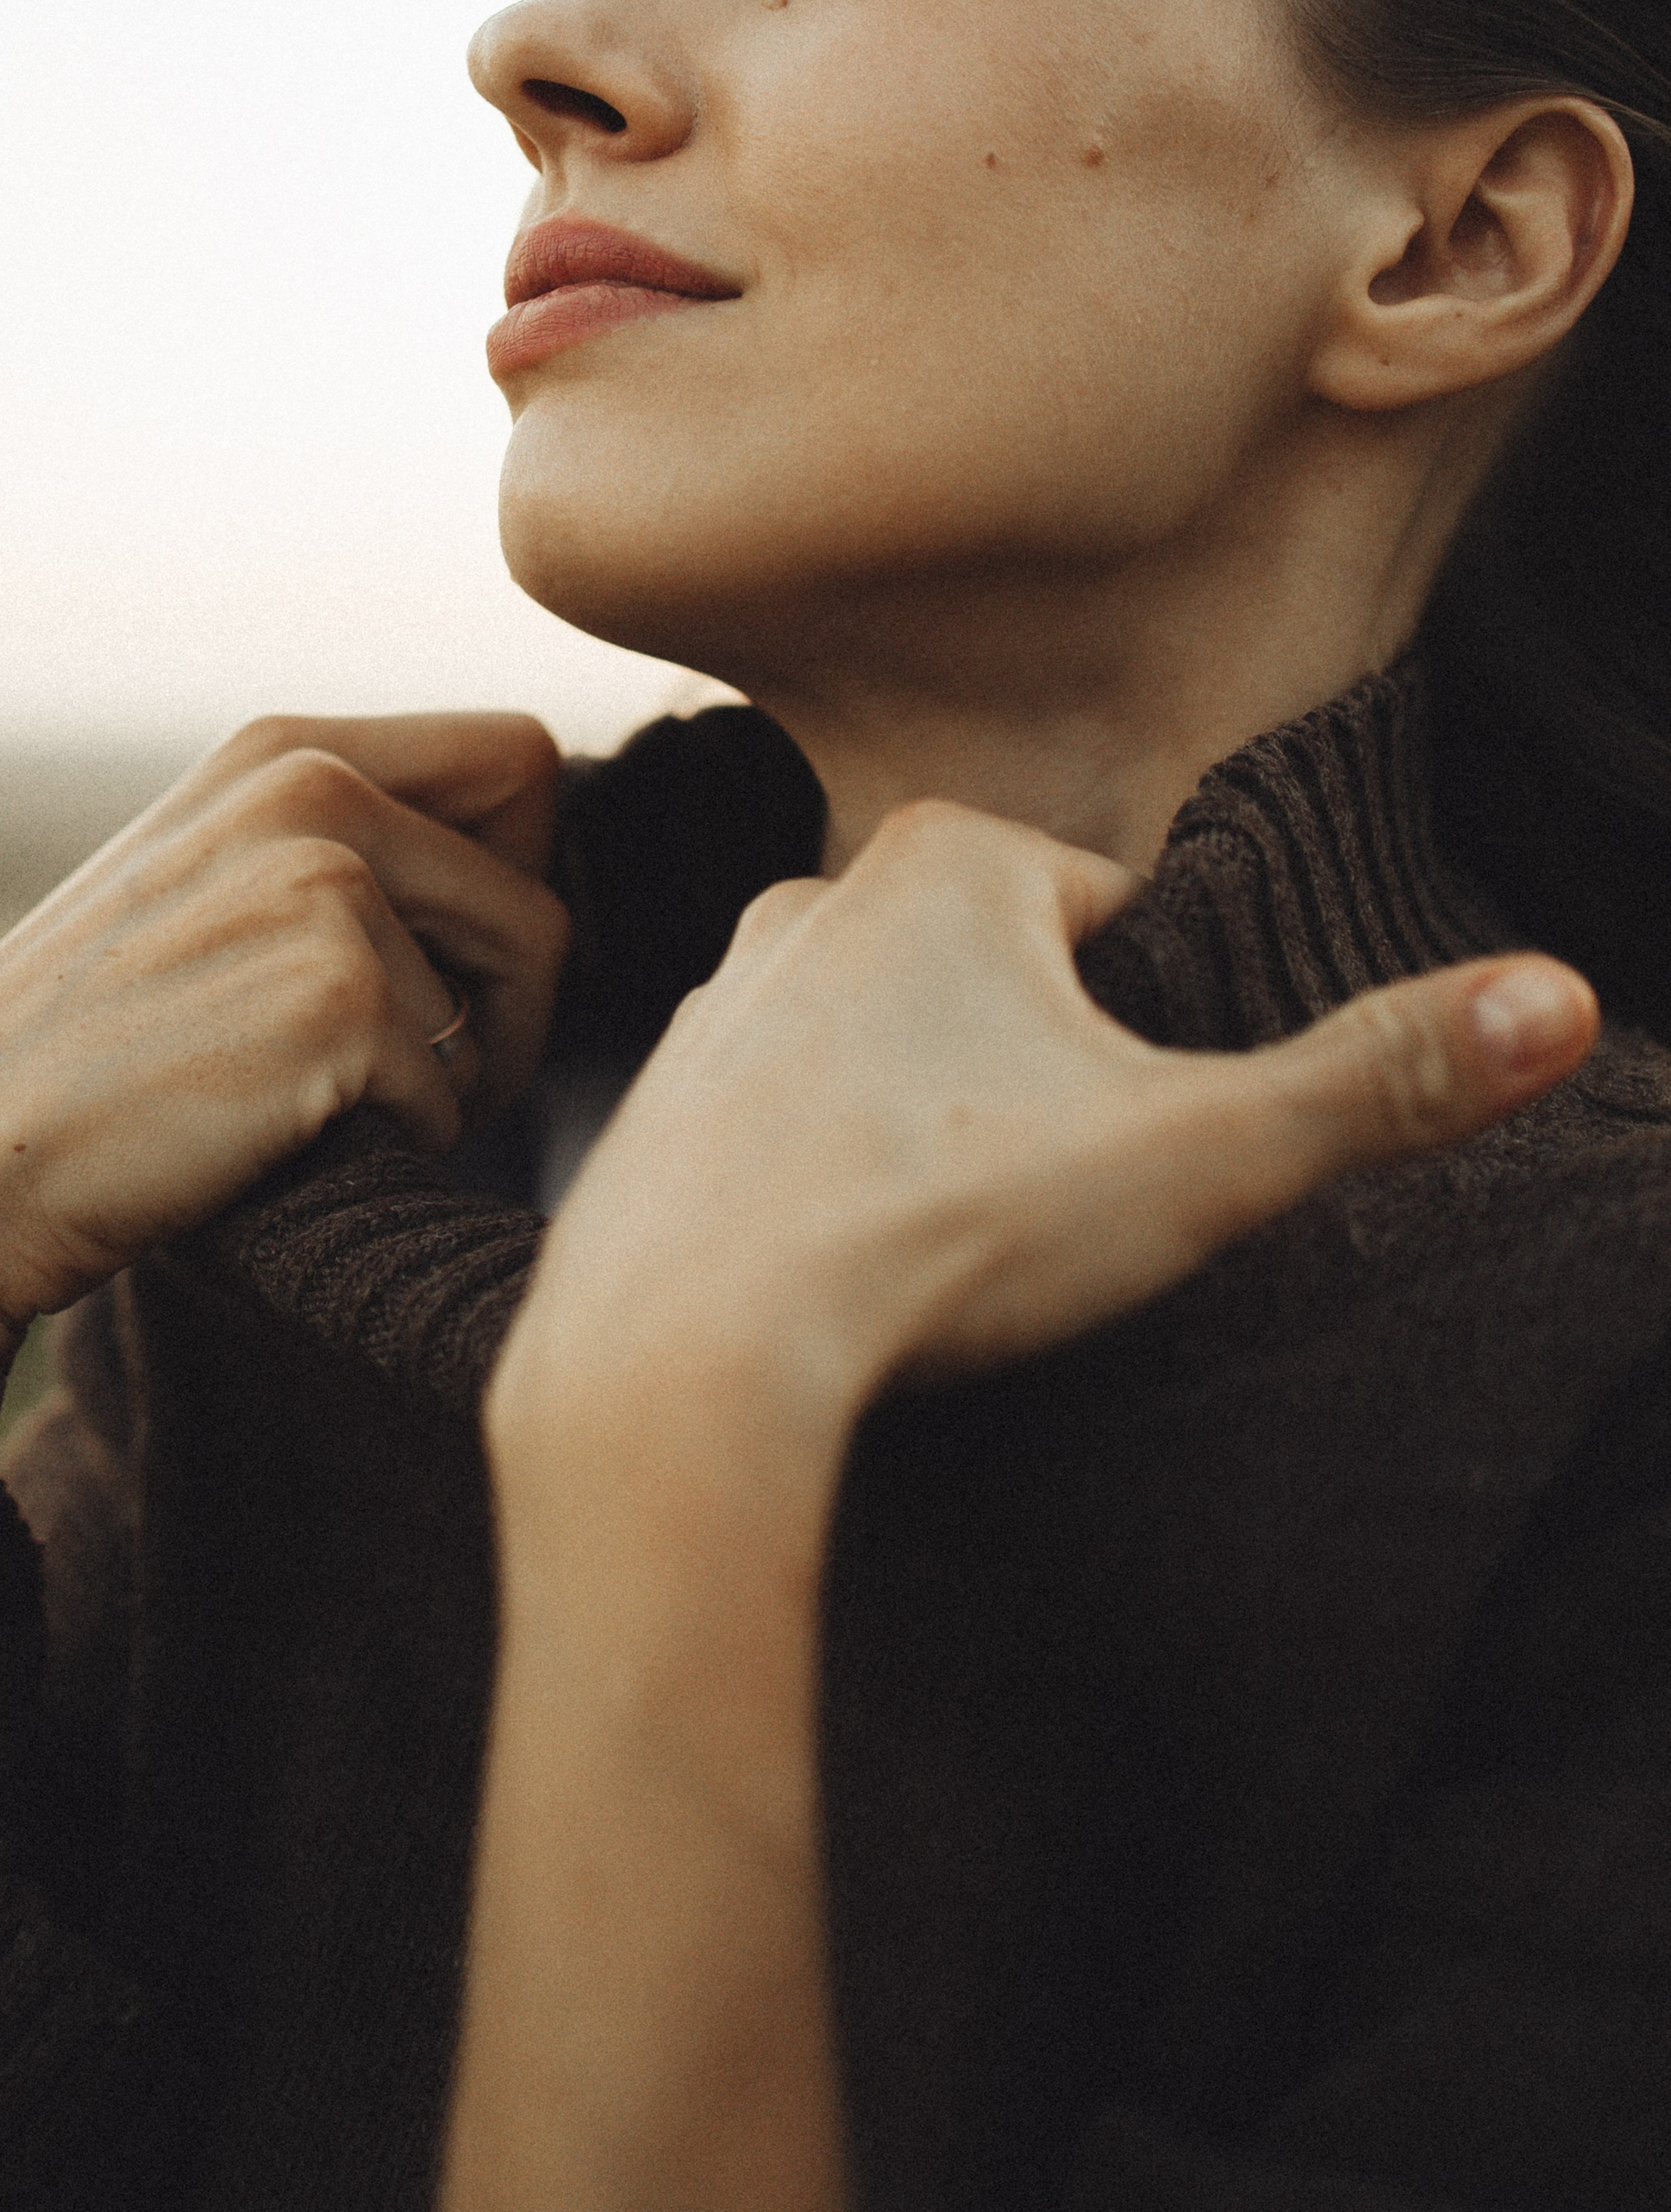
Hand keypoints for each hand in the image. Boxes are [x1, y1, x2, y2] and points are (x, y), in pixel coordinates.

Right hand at [0, 710, 569, 1333]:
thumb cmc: (92, 1064)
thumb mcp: (207, 895)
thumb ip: (344, 849)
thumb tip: (540, 878)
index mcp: (279, 748)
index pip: (519, 761)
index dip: (515, 875)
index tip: (442, 964)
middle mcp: (308, 784)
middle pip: (542, 884)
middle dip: (507, 993)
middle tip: (401, 1066)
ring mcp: (322, 882)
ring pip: (523, 991)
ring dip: (456, 1077)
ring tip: (318, 1105)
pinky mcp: (338, 994)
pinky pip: (456, 1095)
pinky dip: (395, 1146)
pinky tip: (277, 1142)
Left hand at [496, 793, 1598, 1460]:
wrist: (686, 1353)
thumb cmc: (941, 1231)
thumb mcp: (1207, 1152)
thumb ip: (1384, 1076)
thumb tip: (1561, 1001)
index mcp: (953, 859)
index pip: (1118, 918)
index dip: (1154, 1040)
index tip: (1132, 1141)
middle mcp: (812, 894)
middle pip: (999, 981)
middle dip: (1040, 1078)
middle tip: (1045, 1208)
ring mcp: (716, 998)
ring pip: (886, 1051)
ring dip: (928, 1129)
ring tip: (943, 1252)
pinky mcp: (649, 1106)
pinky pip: (781, 1132)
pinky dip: (823, 1188)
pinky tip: (840, 1274)